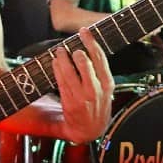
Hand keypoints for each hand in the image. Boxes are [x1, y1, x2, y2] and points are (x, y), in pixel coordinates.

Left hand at [50, 27, 113, 143]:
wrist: (90, 131)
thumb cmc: (98, 107)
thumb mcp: (107, 91)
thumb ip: (100, 72)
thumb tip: (90, 49)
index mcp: (108, 84)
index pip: (100, 57)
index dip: (91, 42)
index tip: (85, 31)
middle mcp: (96, 89)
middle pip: (84, 62)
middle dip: (76, 51)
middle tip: (70, 46)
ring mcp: (82, 97)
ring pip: (70, 71)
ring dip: (62, 59)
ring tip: (59, 52)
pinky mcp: (70, 102)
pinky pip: (62, 82)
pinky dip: (57, 70)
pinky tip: (55, 63)